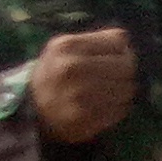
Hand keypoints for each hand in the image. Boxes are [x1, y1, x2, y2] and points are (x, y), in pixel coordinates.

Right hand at [28, 29, 135, 143]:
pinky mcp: (83, 120)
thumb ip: (100, 40)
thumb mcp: (66, 47)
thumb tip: (128, 44)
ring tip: (107, 92)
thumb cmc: (57, 72)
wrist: (32, 108)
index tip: (115, 57)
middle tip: (116, 77)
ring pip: (127, 89)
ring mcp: (76, 96)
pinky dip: (117, 108)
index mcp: (66, 46)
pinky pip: (120, 110)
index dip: (122, 50)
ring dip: (123, 91)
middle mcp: (69, 69)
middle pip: (127, 66)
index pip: (118, 42)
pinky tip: (103, 106)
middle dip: (126, 71)